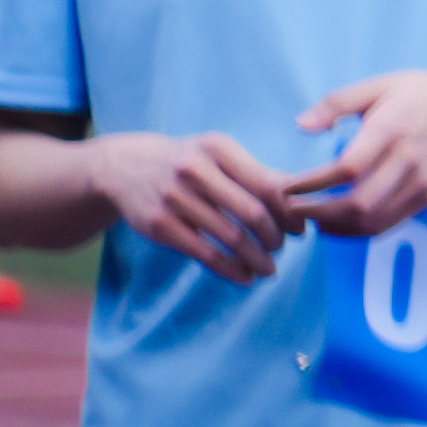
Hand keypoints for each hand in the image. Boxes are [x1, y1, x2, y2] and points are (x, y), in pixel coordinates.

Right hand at [81, 127, 307, 283]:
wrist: (125, 167)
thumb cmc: (188, 162)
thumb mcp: (219, 155)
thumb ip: (257, 174)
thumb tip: (301, 201)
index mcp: (219, 149)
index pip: (267, 185)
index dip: (289, 213)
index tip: (301, 230)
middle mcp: (196, 170)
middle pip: (252, 213)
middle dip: (274, 238)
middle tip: (282, 248)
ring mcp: (174, 198)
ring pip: (230, 237)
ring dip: (256, 258)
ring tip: (269, 269)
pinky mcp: (158, 225)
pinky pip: (204, 253)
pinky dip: (230, 269)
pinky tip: (244, 277)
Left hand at [284, 67, 426, 236]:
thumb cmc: (424, 94)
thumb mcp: (380, 85)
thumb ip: (337, 103)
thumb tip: (301, 125)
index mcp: (392, 129)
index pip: (346, 168)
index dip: (311, 184)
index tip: (286, 188)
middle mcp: (408, 161)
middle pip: (358, 203)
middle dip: (317, 213)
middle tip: (291, 210)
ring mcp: (421, 183)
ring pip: (372, 221)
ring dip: (335, 227)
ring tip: (312, 220)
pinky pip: (388, 224)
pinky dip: (357, 231)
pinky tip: (339, 223)